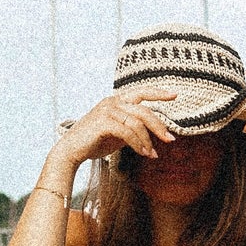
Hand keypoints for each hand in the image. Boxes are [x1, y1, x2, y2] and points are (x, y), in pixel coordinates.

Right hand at [57, 87, 177, 165]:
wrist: (71, 150)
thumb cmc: (94, 142)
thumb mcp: (118, 133)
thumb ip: (133, 129)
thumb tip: (153, 134)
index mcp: (116, 100)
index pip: (141, 92)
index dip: (158, 93)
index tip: (174, 95)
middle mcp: (112, 101)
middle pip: (144, 111)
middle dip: (159, 126)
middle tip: (170, 140)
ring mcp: (107, 110)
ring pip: (137, 123)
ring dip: (147, 141)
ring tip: (152, 154)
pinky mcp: (103, 122)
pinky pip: (128, 132)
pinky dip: (138, 144)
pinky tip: (143, 153)